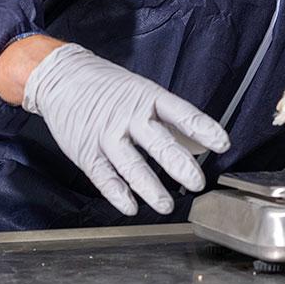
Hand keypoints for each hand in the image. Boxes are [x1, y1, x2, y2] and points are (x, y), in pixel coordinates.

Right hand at [22, 43, 229, 215]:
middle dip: (180, 165)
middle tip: (197, 182)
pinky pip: (104, 177)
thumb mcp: (143, 92)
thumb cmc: (109, 87)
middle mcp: (129, 117)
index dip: (203, 128)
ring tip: (167, 205)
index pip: (182, 113)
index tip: (222, 143)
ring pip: (132, 166)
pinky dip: (118, 194)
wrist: (62, 77)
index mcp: (148, 98)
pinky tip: (131, 206)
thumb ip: (169, 119)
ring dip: (151, 188)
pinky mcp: (86, 152)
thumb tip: (199, 145)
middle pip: (159, 143)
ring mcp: (106, 135)